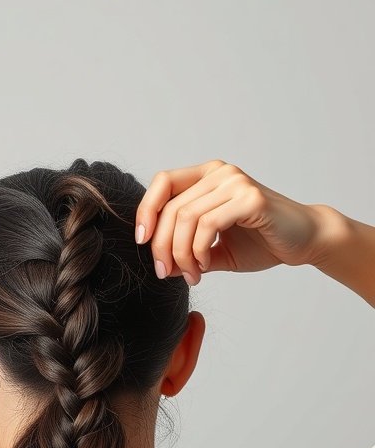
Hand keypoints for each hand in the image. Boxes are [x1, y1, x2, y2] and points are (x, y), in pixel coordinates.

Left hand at [135, 160, 325, 284]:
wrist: (305, 242)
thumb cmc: (263, 242)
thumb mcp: (215, 249)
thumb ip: (188, 250)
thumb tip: (161, 265)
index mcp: (208, 176)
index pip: (163, 183)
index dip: (146, 211)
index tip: (142, 241)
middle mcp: (220, 172)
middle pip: (171, 208)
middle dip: (162, 246)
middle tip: (166, 273)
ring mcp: (235, 182)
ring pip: (186, 218)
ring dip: (181, 253)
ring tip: (191, 274)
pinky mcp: (250, 198)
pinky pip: (208, 224)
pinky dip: (199, 250)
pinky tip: (204, 266)